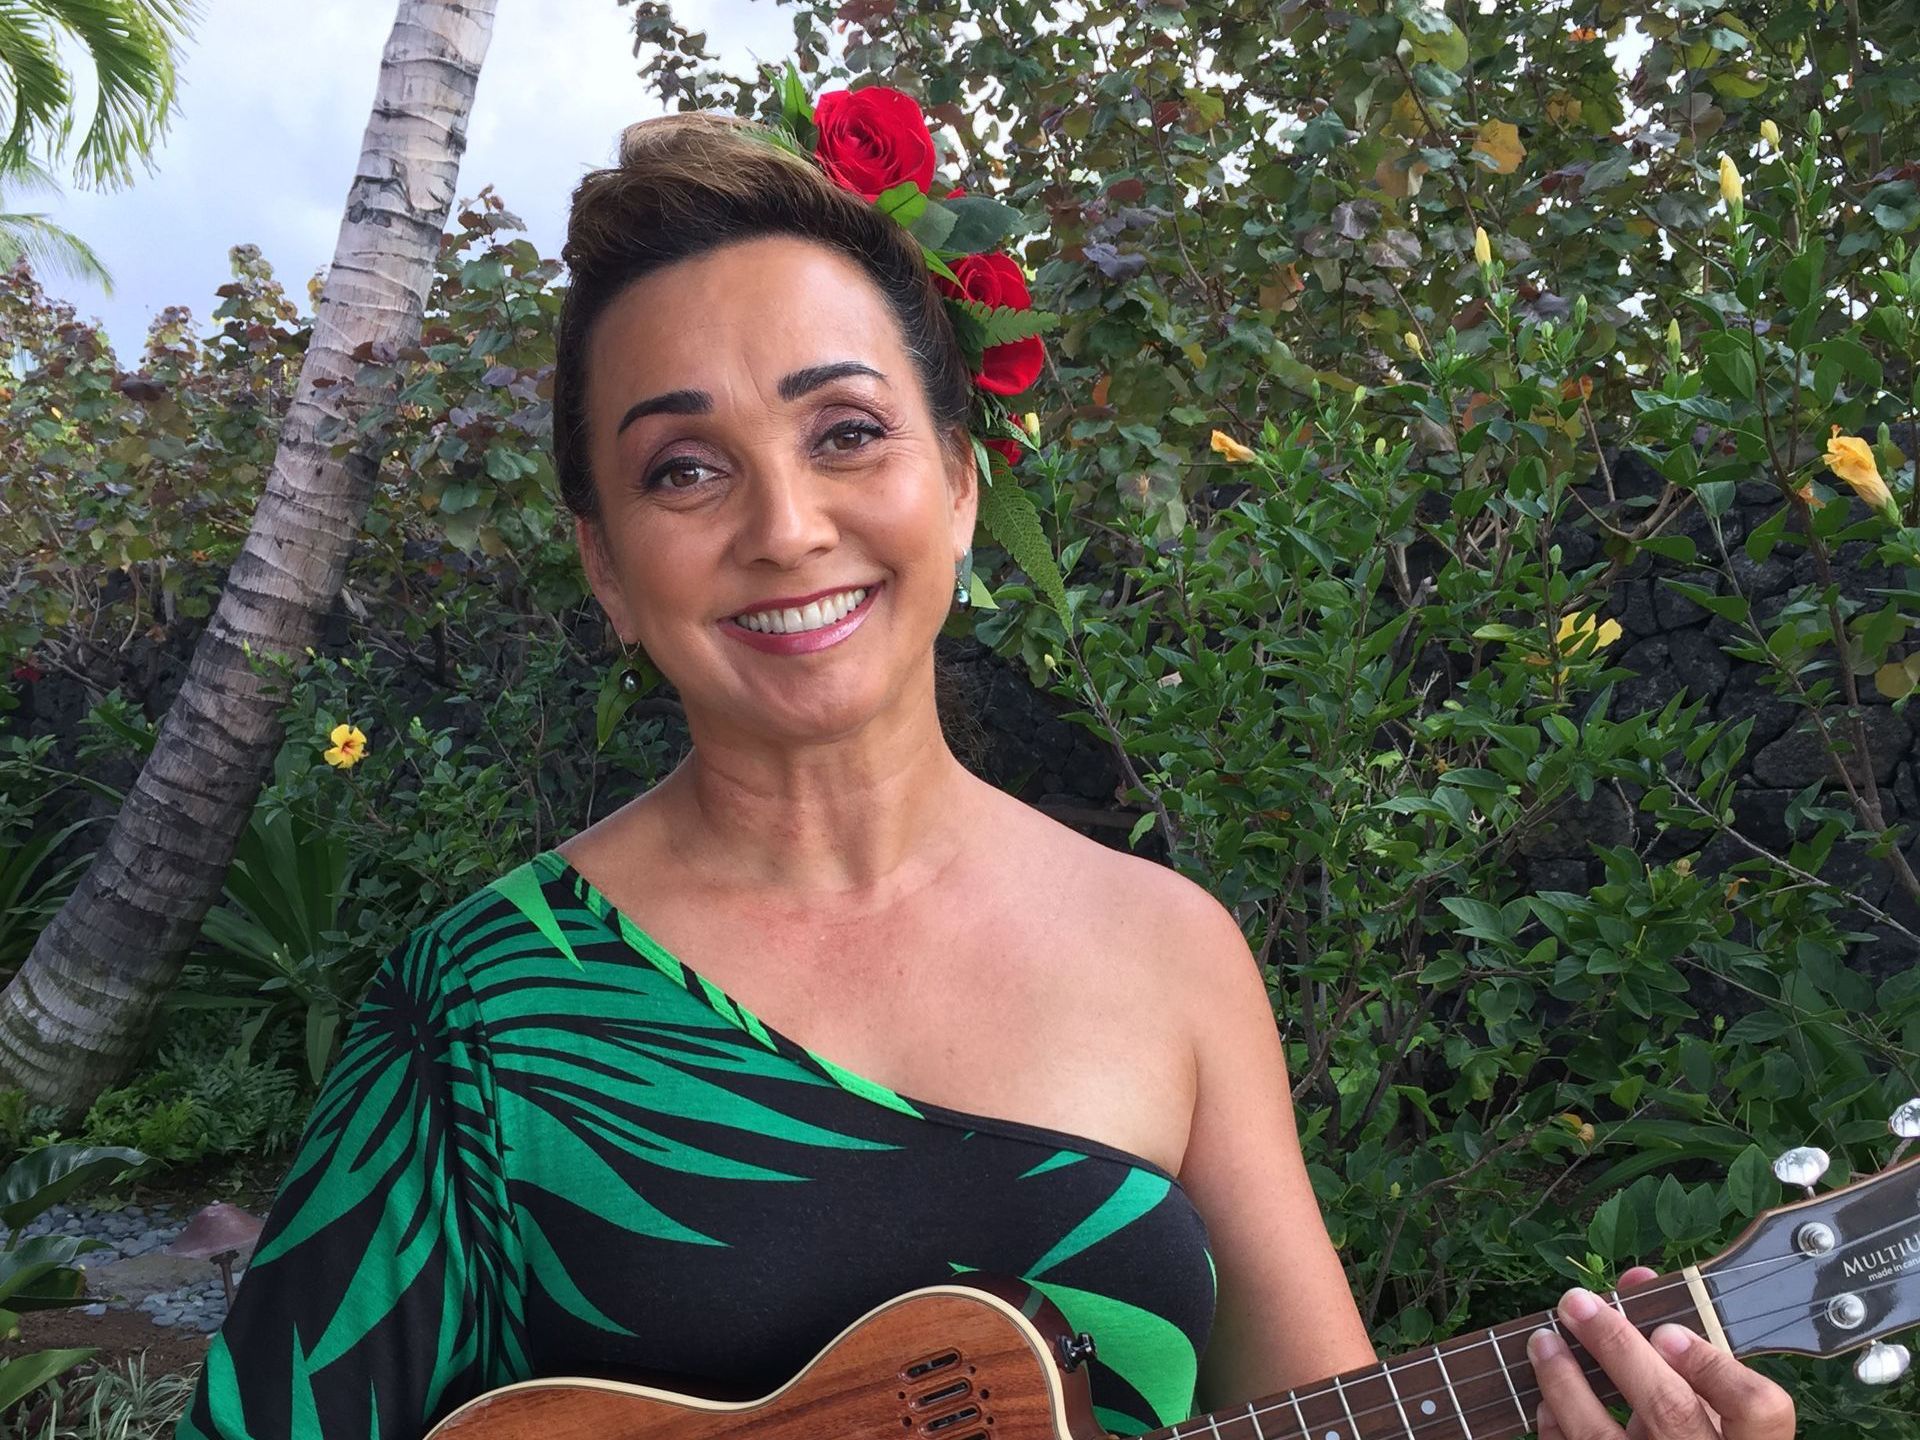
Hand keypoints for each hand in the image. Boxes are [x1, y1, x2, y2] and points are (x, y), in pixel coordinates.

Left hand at [1528, 1266, 1796, 1439]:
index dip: (1712, 1366)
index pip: (1756, 1405)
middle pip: (1669, 1409)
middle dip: (1616, 1347)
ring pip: (1603, 1436)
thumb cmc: (1697, 1437)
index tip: (1667, 1331)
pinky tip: (1547, 1399)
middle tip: (1575, 1303)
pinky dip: (1557, 1424)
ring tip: (1544, 1341)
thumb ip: (1686, 1348)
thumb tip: (1637, 1277)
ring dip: (1565, 1382)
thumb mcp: (1712, 1406)